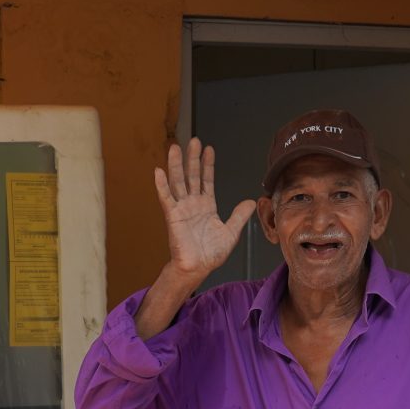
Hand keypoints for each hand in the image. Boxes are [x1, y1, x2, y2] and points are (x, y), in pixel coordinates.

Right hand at [154, 139, 255, 282]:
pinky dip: (161, 185)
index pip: (206, 180)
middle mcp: (192, 204)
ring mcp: (181, 208)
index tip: (209, 149)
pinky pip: (166, 198)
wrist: (198, 268)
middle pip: (191, 176)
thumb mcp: (231, 232)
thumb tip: (251, 201)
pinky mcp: (172, 216)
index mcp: (206, 206)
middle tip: (194, 141)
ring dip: (176, 165)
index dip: (207, 165)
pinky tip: (158, 171)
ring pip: (178, 182)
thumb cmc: (211, 254)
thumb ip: (239, 215)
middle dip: (192, 159)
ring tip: (176, 147)